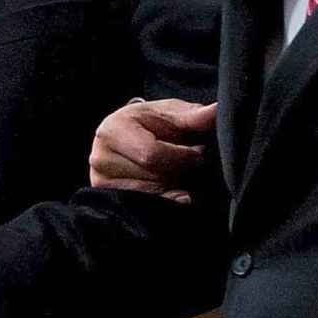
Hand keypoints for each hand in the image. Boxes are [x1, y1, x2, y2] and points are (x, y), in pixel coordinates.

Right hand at [89, 97, 215, 203]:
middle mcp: (100, 157)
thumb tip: (218, 111)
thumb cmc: (151, 123)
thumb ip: (194, 116)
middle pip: (154, 176)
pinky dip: (168, 200)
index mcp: (112, 130)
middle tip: (193, 163)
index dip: (181, 157)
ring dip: (176, 184)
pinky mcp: (109, 200)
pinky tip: (177, 191)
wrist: (127, 135)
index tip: (199, 152)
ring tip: (180, 170)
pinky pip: (148, 207)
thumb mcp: (171, 114)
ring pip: (153, 193)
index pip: (151, 154)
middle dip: (181, 170)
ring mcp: (101, 182)